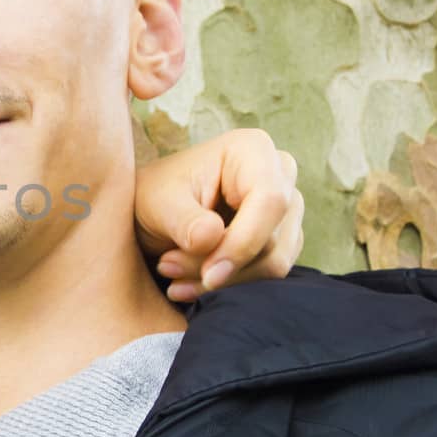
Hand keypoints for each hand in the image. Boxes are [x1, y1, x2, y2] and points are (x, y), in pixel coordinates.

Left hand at [134, 129, 303, 302]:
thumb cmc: (153, 197)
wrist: (150, 212)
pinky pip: (268, 274)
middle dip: (221, 265)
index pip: (269, 201)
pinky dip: (229, 286)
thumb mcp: (158, 204)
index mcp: (253, 150)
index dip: (243, 243)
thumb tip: (211, 239)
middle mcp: (280, 175)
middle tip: (169, 269)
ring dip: (222, 281)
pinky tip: (190, 284)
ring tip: (174, 277)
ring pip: (274, 263)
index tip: (209, 275)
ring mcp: (286, 209)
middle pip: (273, 239)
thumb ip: (184, 221)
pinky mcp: (281, 239)